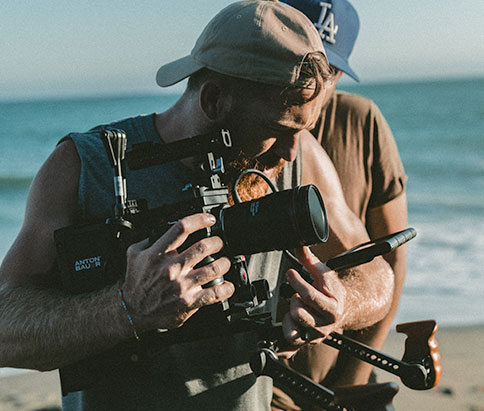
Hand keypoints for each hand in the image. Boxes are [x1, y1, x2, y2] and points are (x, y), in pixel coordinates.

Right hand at [121, 213, 233, 330]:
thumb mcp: (134, 254)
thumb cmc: (136, 283)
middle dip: (216, 242)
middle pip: (203, 247)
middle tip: (218, 243)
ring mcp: (181, 285)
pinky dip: (226, 289)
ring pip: (213, 268)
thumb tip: (162, 227)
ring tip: (224, 262)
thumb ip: (148, 239)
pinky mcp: (188, 302)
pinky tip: (228, 286)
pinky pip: (214, 294)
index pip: (182, 228)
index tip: (209, 219)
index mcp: (158, 253)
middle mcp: (171, 268)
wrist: (133, 311)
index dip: (200, 220)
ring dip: (224, 263)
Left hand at [281, 247, 345, 354]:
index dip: (297, 282)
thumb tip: (299, 244)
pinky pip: (292, 348)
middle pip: (299, 313)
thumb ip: (309, 259)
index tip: (291, 273)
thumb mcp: (323, 272)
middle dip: (295, 300)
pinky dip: (284, 347)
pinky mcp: (306, 342)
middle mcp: (324, 325)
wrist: (345, 309)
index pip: (310, 296)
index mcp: (332, 308)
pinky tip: (279, 342)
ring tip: (295, 308)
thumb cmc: (332, 290)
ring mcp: (315, 336)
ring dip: (289, 318)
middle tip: (297, 294)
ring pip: (292, 332)